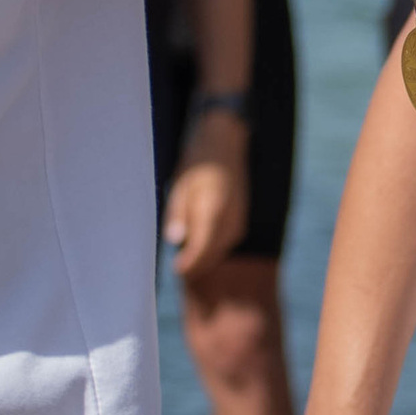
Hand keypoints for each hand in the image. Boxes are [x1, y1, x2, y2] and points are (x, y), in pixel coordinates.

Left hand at [162, 135, 248, 278]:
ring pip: (219, 251)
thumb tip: (175, 240)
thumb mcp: (179, 186)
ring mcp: (238, 221)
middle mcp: (230, 218)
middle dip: (196, 265)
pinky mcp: (239, 223)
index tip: (176, 269)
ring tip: (185, 256)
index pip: (203, 248)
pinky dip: (211, 248)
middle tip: (178, 267)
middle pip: (212, 254)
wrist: (223, 145)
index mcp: (213, 208)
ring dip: (203, 257)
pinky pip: (223, 244)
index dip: (190, 264)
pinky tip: (197, 243)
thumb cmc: (196, 165)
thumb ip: (178, 214)